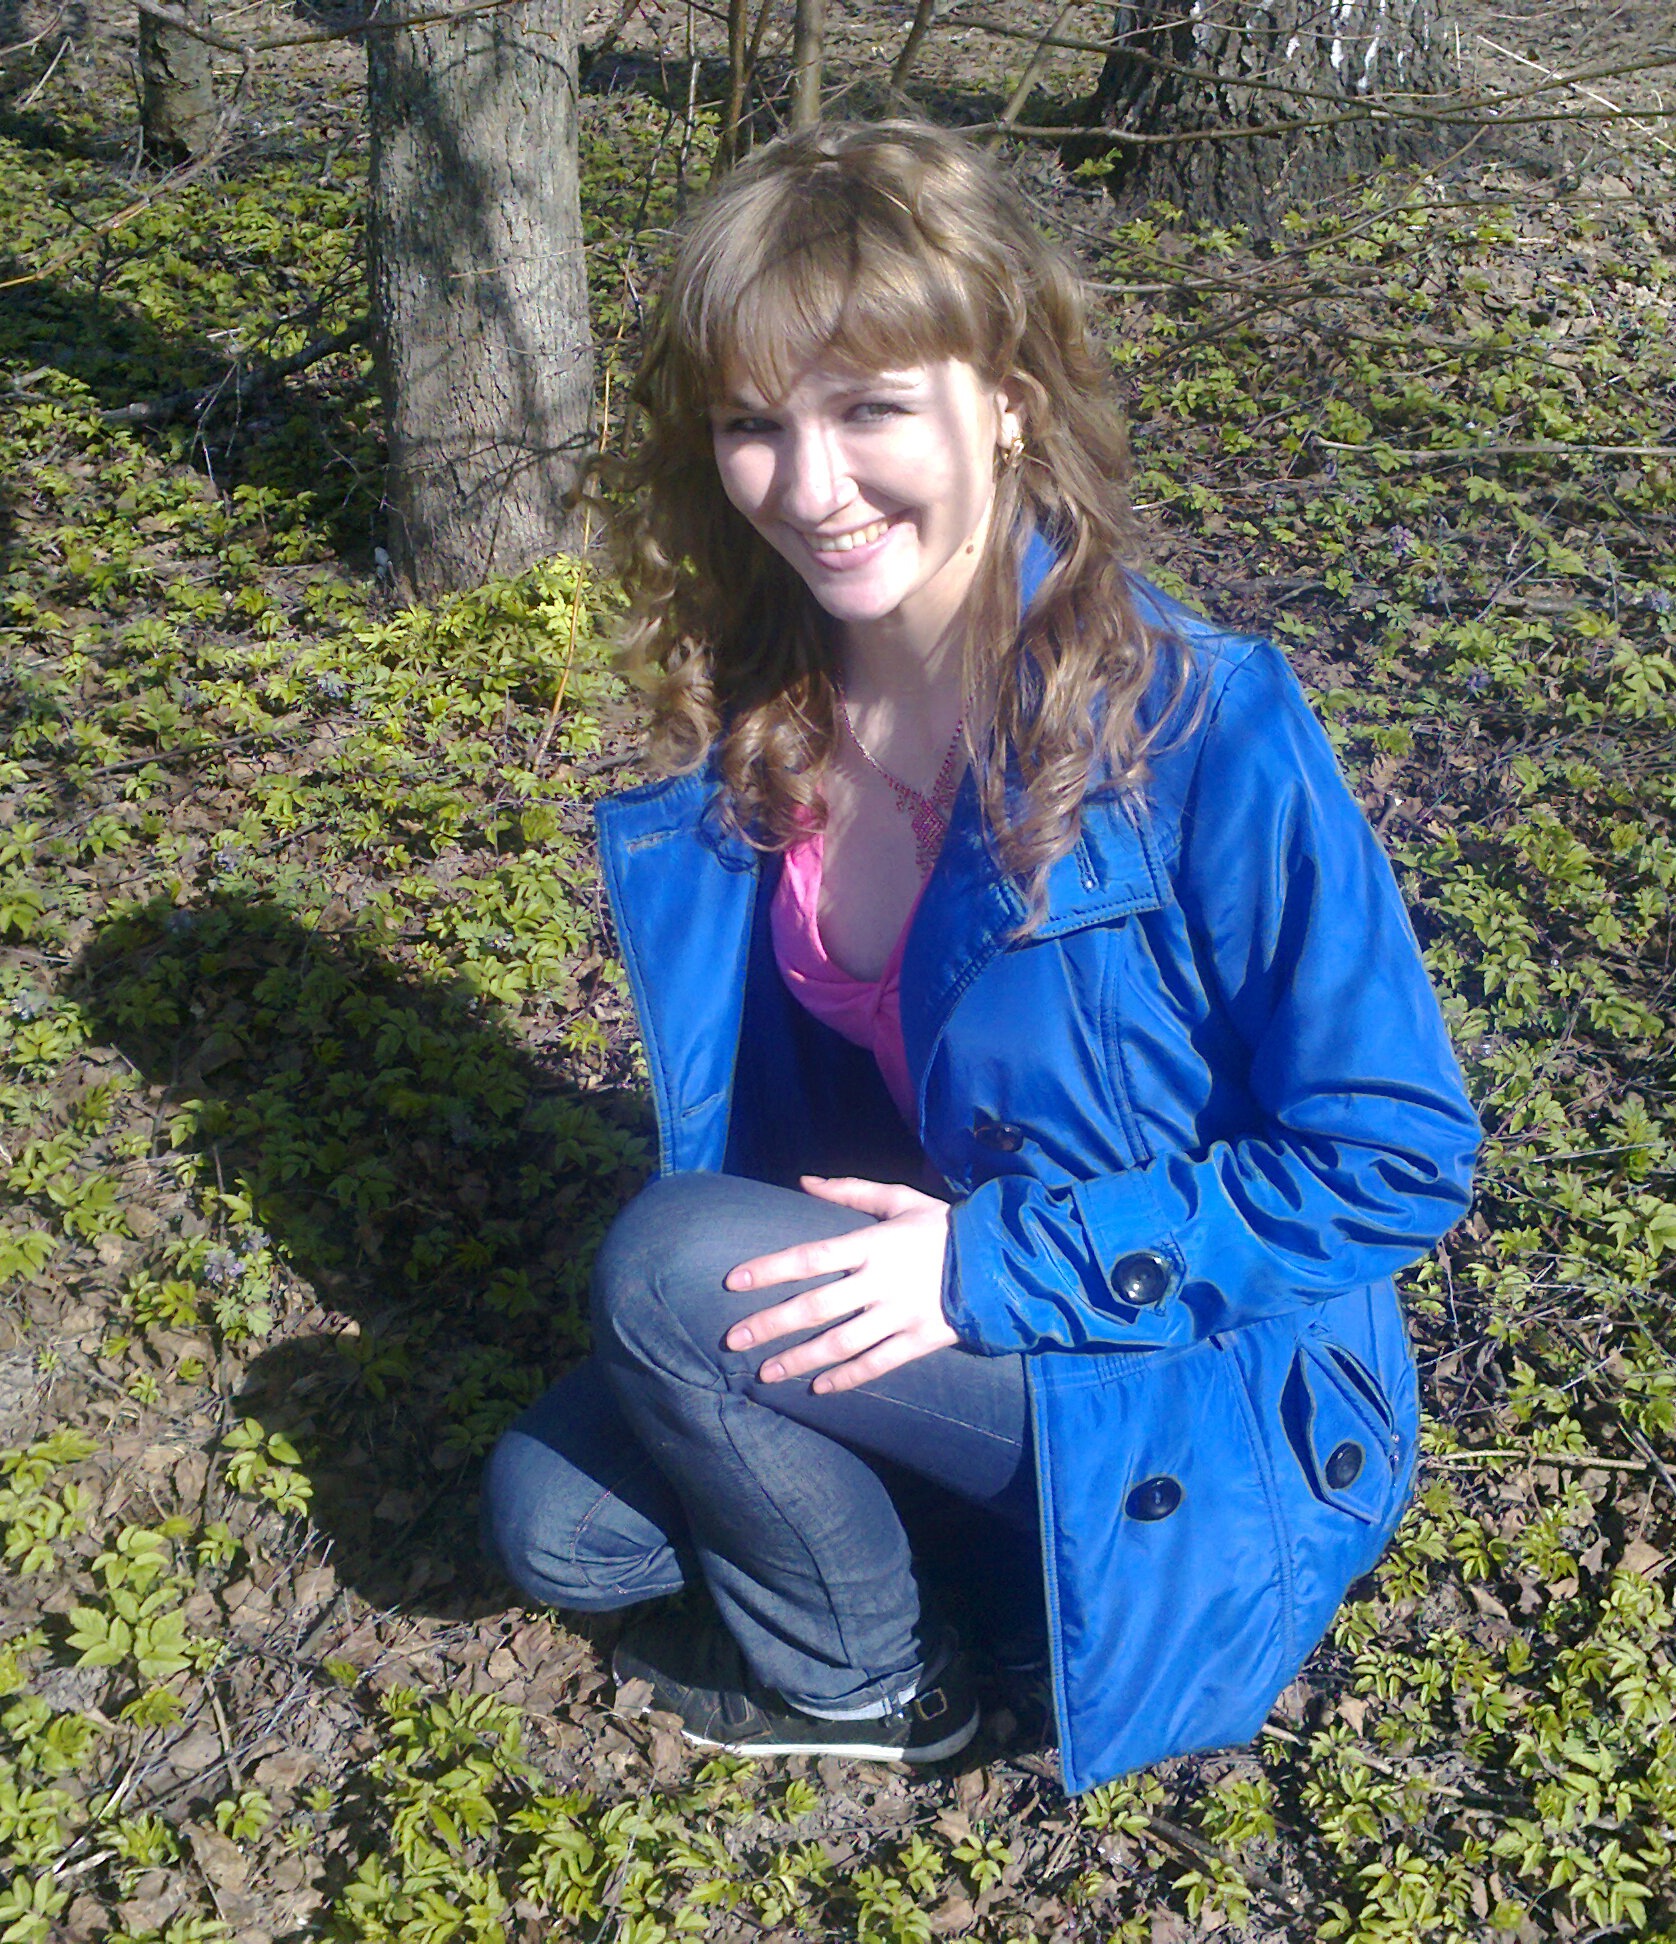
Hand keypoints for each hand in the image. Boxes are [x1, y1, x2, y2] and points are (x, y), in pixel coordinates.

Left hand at [724, 1176, 956, 1393]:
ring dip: (799, 1360)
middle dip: (770, 1325)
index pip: (810, 1256)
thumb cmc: (943, 1225)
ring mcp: (901, 1314)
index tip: (734, 1282)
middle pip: (815, 1307)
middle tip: (733, 1341)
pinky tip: (818, 1388)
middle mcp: (881, 1282)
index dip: (770, 1269)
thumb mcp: (900, 1198)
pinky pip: (878, 1364)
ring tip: (765, 1374)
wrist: (1001, 1258)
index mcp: (873, 1244)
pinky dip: (847, 1378)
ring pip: (840, 1343)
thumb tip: (803, 1182)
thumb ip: (850, 1191)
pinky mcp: (921, 1340)